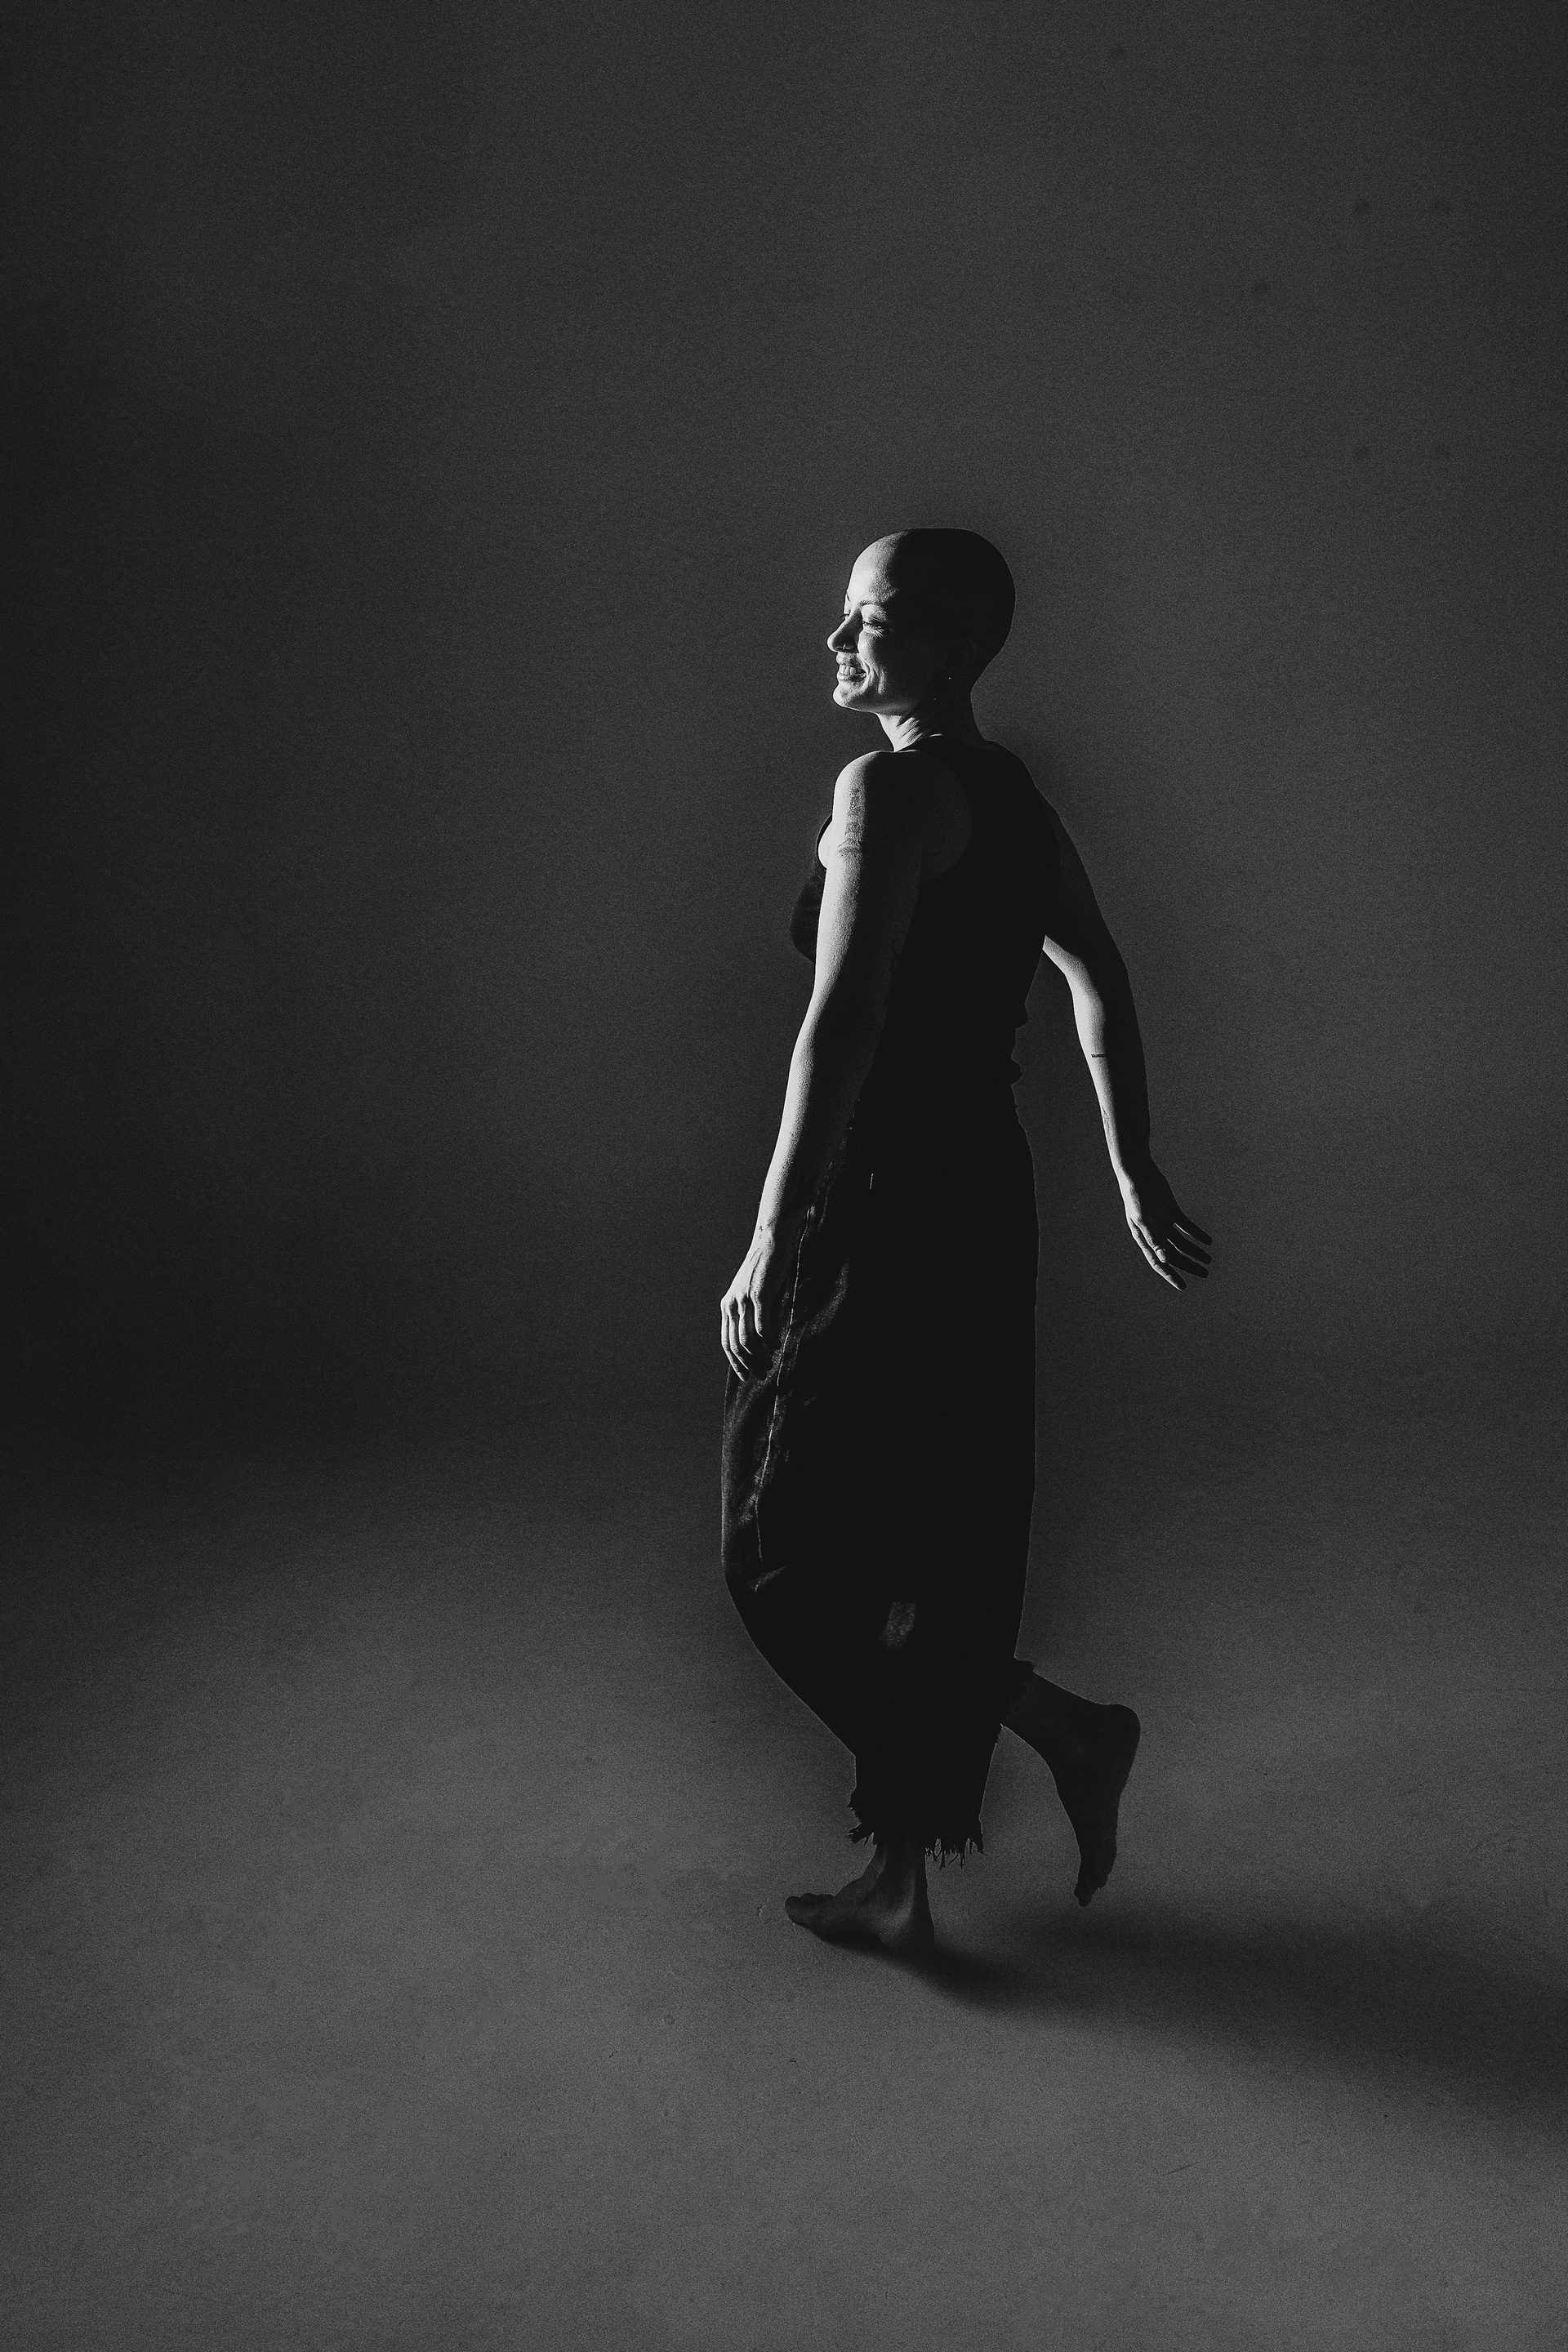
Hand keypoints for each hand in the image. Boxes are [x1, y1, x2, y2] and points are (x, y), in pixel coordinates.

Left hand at [720, 1209, 806, 1380]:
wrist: (770, 1242)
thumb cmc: (764, 1268)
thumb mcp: (751, 1292)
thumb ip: (750, 1311)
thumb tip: (759, 1337)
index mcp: (727, 1305)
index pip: (727, 1342)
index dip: (736, 1363)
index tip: (746, 1376)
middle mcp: (732, 1304)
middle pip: (737, 1345)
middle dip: (749, 1364)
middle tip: (762, 1374)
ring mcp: (744, 1299)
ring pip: (748, 1339)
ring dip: (759, 1356)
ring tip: (770, 1364)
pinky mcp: (759, 1295)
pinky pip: (762, 1325)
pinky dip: (769, 1340)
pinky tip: (777, 1346)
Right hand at [1118, 1161, 1211, 1291]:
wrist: (1138, 1173)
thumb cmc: (1136, 1196)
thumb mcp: (1144, 1219)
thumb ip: (1154, 1239)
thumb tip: (1165, 1258)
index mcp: (1145, 1239)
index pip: (1159, 1262)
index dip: (1171, 1275)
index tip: (1183, 1286)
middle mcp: (1154, 1233)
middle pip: (1174, 1255)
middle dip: (1188, 1265)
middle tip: (1205, 1273)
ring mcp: (1163, 1222)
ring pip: (1182, 1242)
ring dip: (1195, 1251)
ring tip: (1208, 1260)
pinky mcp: (1171, 1211)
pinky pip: (1186, 1226)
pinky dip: (1196, 1234)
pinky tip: (1208, 1240)